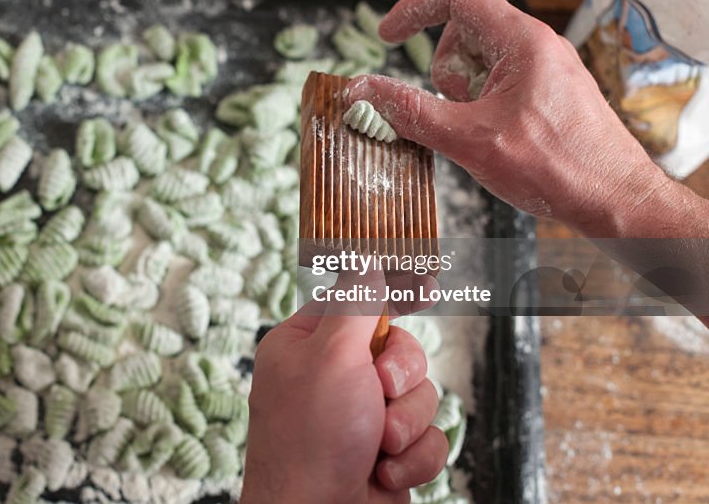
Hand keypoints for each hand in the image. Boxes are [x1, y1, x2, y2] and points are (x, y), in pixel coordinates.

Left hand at [241, 279, 447, 503]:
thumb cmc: (310, 439)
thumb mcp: (331, 356)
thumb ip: (356, 304)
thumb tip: (366, 260)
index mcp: (305, 346)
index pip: (354, 303)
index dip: (389, 297)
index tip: (426, 285)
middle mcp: (331, 379)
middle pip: (398, 349)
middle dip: (401, 377)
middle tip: (381, 393)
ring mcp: (360, 418)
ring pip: (419, 395)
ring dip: (406, 424)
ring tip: (377, 445)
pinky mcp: (387, 454)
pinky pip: (427, 437)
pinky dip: (413, 457)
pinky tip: (383, 473)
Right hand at [343, 0, 673, 237]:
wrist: (618, 204)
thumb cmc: (558, 169)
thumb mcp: (469, 140)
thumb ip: (410, 112)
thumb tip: (362, 90)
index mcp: (523, 41)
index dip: (414, 9)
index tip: (386, 35)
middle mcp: (537, 46)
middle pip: (465, 31)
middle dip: (442, 69)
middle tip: (450, 110)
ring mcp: (546, 69)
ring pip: (480, 61)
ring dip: (461, 93)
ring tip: (478, 131)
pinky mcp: (549, 93)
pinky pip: (498, 84)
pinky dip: (480, 106)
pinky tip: (493, 140)